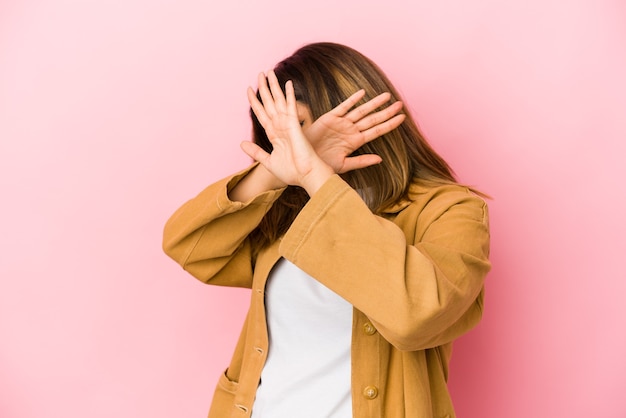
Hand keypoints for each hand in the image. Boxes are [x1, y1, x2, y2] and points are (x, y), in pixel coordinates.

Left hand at [241, 71, 333, 194]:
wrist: (306, 177)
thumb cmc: (292, 172)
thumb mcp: (268, 162)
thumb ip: (256, 152)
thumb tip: (241, 143)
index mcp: (274, 135)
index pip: (262, 114)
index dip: (254, 102)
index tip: (248, 89)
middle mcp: (280, 127)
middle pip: (269, 103)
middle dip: (263, 89)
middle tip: (259, 73)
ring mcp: (288, 125)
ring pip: (278, 102)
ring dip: (273, 87)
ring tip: (268, 72)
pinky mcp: (296, 126)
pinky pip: (291, 107)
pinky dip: (289, 95)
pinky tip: (288, 83)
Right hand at [305, 90, 405, 173]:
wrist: (304, 160)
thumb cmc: (322, 164)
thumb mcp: (343, 165)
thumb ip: (361, 161)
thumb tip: (381, 159)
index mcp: (356, 142)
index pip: (377, 131)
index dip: (390, 124)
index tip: (403, 118)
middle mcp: (351, 131)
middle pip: (372, 119)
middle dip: (386, 112)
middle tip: (400, 104)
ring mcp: (341, 123)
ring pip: (361, 112)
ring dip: (373, 104)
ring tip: (387, 96)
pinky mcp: (329, 118)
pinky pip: (343, 107)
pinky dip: (352, 100)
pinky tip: (362, 93)